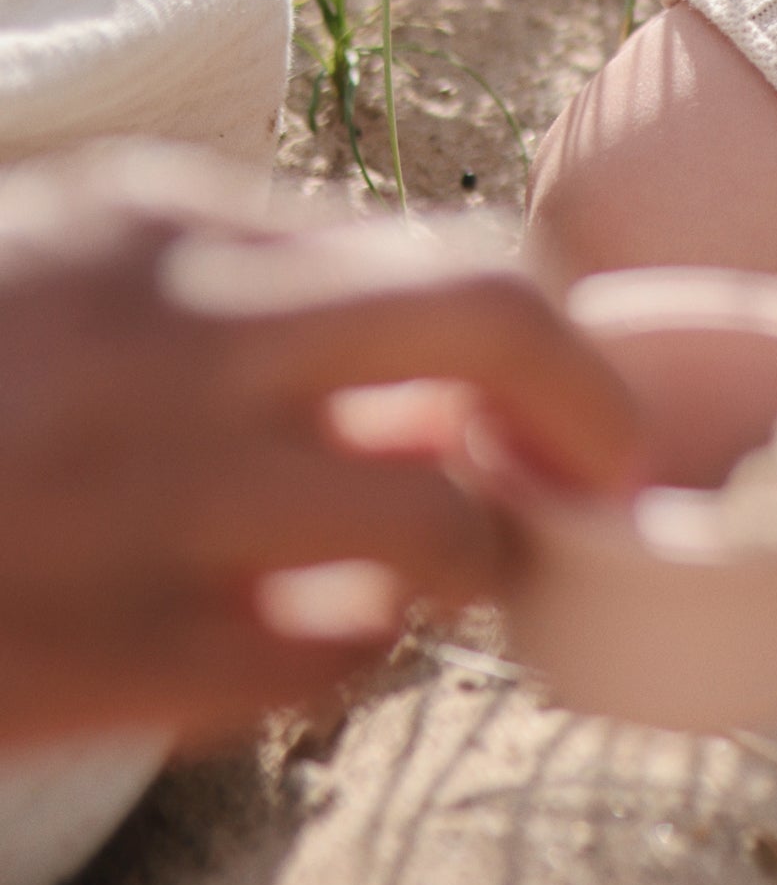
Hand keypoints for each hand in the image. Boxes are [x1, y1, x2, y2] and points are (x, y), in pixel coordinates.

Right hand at [0, 145, 640, 751]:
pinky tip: (309, 640)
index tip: (568, 388)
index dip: (542, 334)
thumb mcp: (62, 256)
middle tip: (606, 465)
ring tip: (438, 569)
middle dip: (587, 401)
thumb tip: (429, 366)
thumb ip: (235, 281)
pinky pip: (320, 661)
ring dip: (466, 557)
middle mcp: (181, 337)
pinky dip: (346, 655)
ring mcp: (144, 498)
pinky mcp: (93, 655)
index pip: (449, 252)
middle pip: (498, 324)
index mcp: (164, 224)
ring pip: (438, 526)